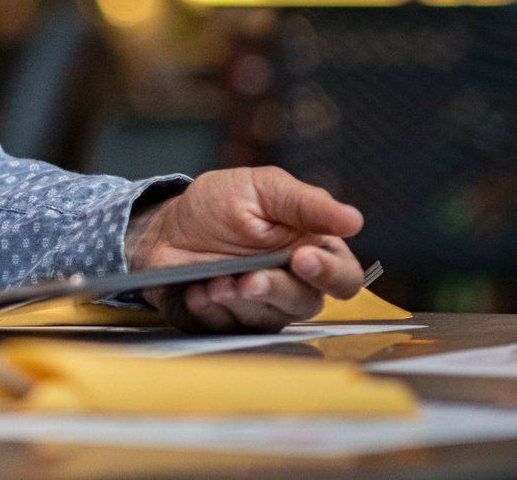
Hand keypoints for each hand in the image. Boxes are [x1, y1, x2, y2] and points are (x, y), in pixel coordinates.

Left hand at [127, 167, 365, 332]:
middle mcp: (293, 284)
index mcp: (312, 250)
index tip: (302, 258)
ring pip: (268, 318)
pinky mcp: (230, 322)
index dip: (329, 273)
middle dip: (275, 289)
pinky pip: (229, 327)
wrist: (164, 227)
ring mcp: (262, 307)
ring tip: (214, 281)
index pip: (344, 276)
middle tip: (250, 279)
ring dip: (238, 299)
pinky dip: (211, 309)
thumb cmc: (218, 205)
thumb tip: (353, 219)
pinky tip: (197, 291)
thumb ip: (305, 204)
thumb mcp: (260, 189)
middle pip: (306, 303)